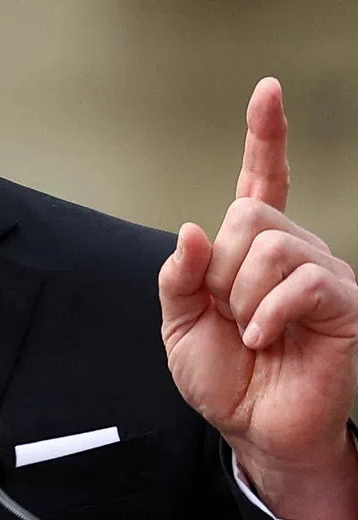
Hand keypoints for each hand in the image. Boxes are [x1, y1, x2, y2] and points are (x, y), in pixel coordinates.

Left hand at [158, 78, 357, 519]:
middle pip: (248, 215)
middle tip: (229, 313)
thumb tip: (193, 228)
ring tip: (251, 332)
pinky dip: (267, 313)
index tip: (268, 91)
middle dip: (221, 270)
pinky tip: (263, 337)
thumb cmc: (223, 375)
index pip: (260, 180)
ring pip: (271, 245)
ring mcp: (321, 273)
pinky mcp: (342, 302)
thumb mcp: (179, 324)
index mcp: (249, 250)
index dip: (265, 136)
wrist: (254, 429)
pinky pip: (302, 279)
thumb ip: (178, 276)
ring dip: (242, 297)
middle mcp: (291, 250)